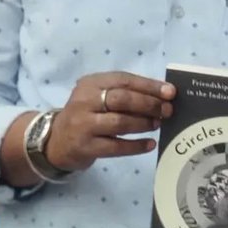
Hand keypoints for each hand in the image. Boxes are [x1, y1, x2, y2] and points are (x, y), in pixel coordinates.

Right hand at [46, 72, 174, 172]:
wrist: (56, 142)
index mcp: (90, 83)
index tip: (170, 92)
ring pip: (120, 123)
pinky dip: (136, 146)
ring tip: (158, 124)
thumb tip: (162, 96)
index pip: (123, 80)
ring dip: (144, 123)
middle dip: (148, 104)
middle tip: (167, 110)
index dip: (149, 86)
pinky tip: (150, 144)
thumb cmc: (86, 115)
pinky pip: (116, 147)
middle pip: (122, 99)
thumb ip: (124, 93)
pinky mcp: (86, 147)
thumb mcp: (97, 97)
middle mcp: (84, 101)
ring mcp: (84, 125)